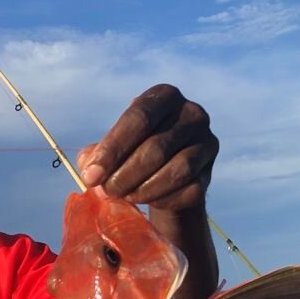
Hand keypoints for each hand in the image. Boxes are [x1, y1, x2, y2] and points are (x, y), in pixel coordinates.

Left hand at [78, 84, 218, 209]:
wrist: (164, 179)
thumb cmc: (132, 154)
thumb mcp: (112, 148)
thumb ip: (96, 154)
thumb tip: (90, 169)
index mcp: (164, 96)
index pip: (138, 118)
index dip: (112, 149)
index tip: (92, 176)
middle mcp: (192, 113)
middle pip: (156, 147)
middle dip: (124, 175)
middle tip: (107, 192)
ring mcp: (206, 142)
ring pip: (176, 170)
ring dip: (143, 190)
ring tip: (124, 197)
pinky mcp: (209, 172)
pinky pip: (186, 190)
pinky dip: (161, 200)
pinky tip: (146, 201)